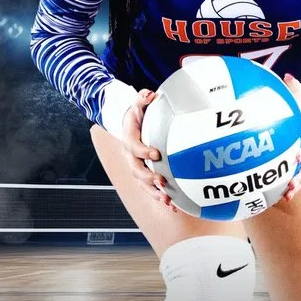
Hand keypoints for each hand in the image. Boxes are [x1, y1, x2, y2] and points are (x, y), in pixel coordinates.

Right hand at [121, 89, 179, 211]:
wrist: (128, 126)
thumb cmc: (137, 115)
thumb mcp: (138, 104)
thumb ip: (143, 98)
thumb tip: (150, 94)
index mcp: (129, 140)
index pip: (134, 147)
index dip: (143, 151)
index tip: (156, 153)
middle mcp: (131, 157)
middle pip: (136, 170)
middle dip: (149, 177)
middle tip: (162, 181)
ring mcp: (136, 167)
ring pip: (142, 183)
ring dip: (154, 192)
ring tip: (167, 200)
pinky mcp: (144, 175)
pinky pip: (150, 188)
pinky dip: (160, 197)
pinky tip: (173, 206)